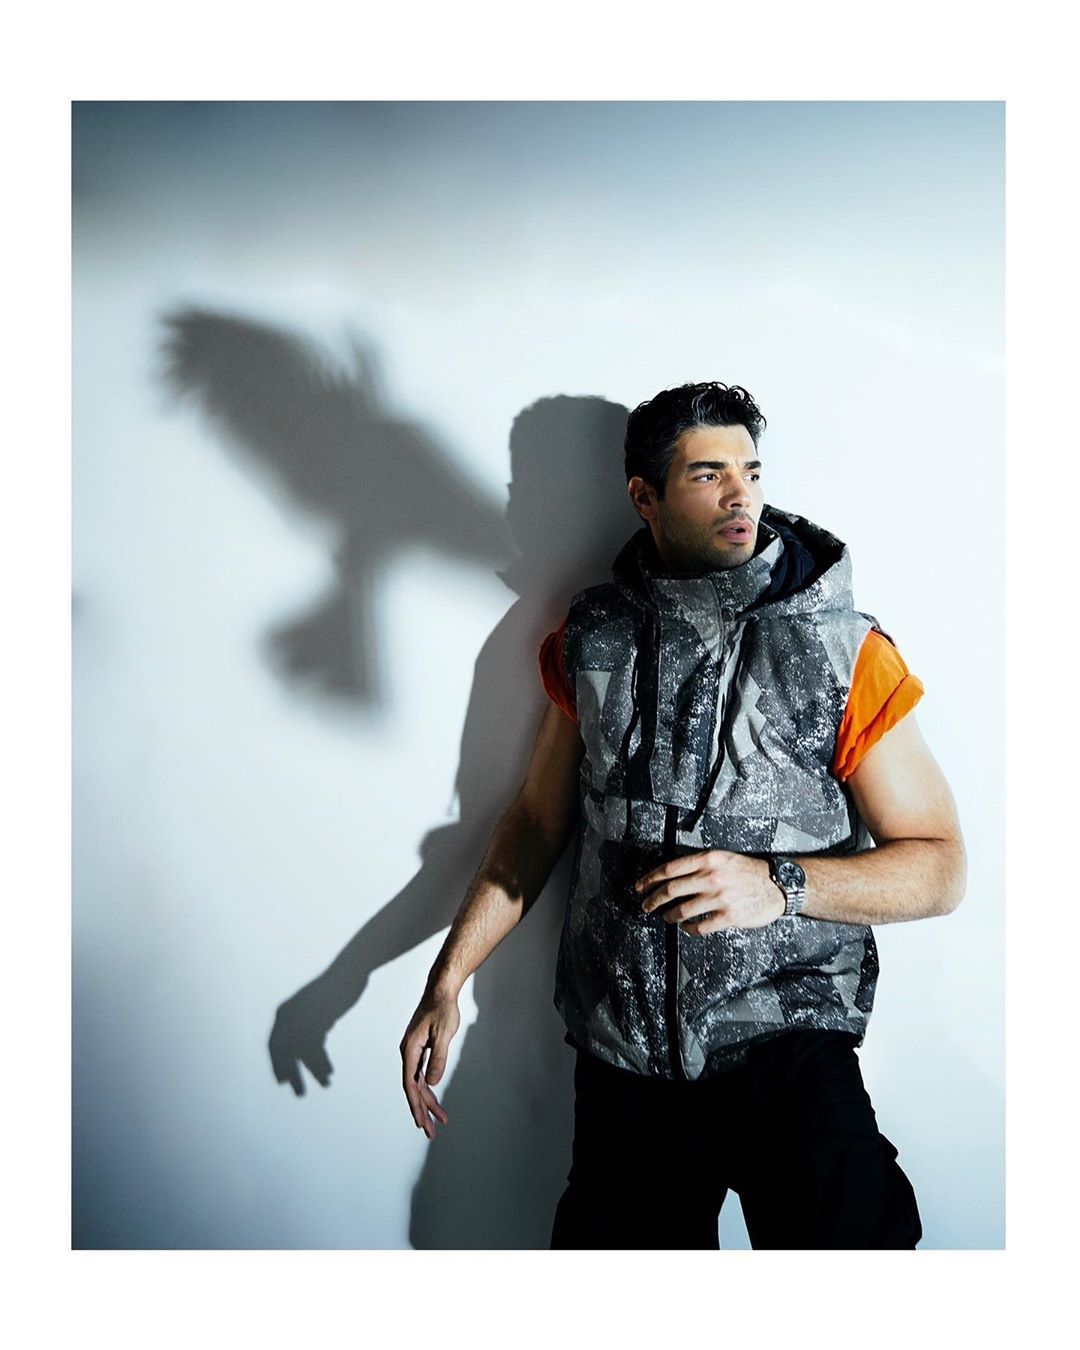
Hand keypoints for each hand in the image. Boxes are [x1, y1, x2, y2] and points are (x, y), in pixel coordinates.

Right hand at [399, 988, 459, 1138]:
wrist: (441, 990)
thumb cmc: (442, 1008)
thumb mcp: (444, 1033)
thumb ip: (438, 1058)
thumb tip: (432, 1083)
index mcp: (410, 1049)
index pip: (410, 1084)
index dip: (415, 1104)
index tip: (420, 1122)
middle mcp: (409, 1053)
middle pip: (413, 1088)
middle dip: (422, 1110)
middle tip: (430, 1132)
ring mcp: (414, 1052)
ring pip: (418, 1083)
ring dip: (427, 1102)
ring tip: (439, 1120)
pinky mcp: (421, 1050)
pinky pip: (423, 1074)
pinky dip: (429, 1088)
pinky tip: (435, 1099)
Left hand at [635, 850, 784, 933]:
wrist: (778, 885)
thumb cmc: (750, 872)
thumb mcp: (723, 858)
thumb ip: (700, 864)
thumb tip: (672, 874)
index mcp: (709, 859)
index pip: (670, 869)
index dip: (650, 879)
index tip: (640, 886)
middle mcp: (712, 877)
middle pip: (671, 890)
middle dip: (653, 899)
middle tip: (646, 905)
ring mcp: (720, 898)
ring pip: (682, 910)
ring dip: (670, 916)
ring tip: (667, 917)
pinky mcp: (728, 917)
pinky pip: (699, 927)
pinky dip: (688, 929)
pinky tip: (687, 927)